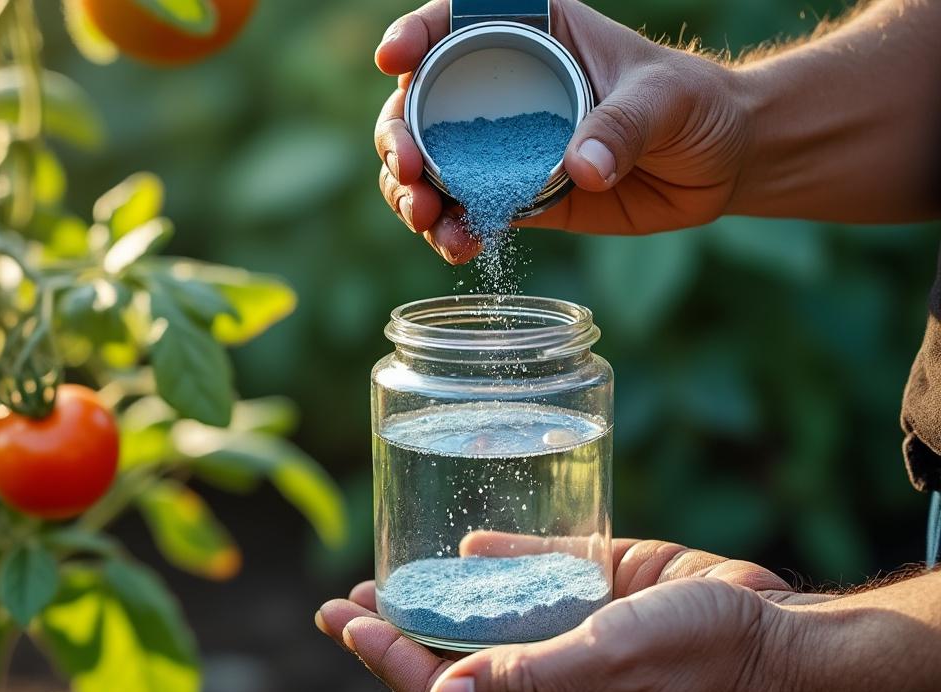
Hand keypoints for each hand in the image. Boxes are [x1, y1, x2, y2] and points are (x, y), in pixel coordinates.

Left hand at [317, 538, 823, 691]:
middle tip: (342, 601)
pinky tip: (468, 546)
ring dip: (436, 603)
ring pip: (486, 627)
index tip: (342, 620)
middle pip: (452, 665)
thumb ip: (529, 685)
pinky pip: (537, 583)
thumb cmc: (710, 666)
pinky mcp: (598, 606)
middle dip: (394, 634)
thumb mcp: (615, 670)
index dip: (387, 658)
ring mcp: (573, 650)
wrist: (789, 643)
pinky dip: (501, 564)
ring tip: (383, 580)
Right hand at [375, 0, 751, 262]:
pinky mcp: (513, 196)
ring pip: (429, 166)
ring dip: (413, 195)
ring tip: (427, 220)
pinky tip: (459, 247)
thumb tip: (580, 169)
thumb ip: (621, 126)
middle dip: (399, 138)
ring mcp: (501, 146)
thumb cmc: (695, 103)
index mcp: (532, 33)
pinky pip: (464, 212)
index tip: (393, 61)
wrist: (719, 162)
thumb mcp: (664, 99)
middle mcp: (500, 86)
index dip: (414, 34)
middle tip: (410, 171)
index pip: (455, 22)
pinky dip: (451, 232)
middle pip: (420, 104)